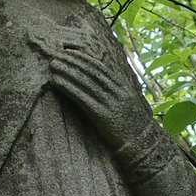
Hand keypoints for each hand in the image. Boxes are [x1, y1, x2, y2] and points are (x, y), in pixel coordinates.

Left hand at [48, 34, 152, 152]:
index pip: (100, 67)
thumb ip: (117, 91)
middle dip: (72, 61)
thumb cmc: (132, 126)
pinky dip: (69, 87)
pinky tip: (57, 82)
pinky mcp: (102, 115)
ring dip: (67, 71)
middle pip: (91, 71)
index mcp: (123, 87)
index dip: (83, 58)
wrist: (142, 144)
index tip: (69, 52)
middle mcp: (116, 92)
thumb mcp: (128, 104)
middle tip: (56, 55)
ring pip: (85, 82)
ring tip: (53, 65)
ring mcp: (110, 103)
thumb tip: (104, 81)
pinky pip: (82, 98)